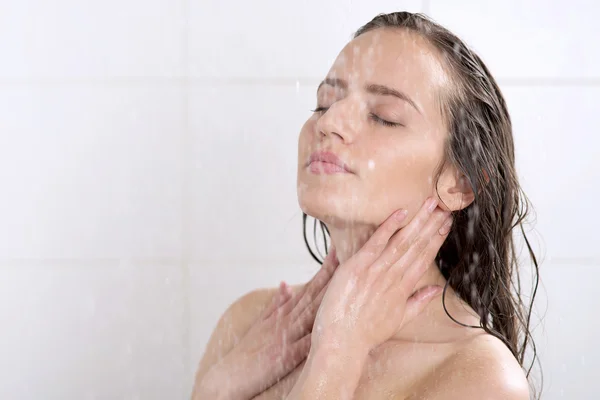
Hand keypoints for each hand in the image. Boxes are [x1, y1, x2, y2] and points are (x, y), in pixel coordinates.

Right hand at [207, 250, 339, 399]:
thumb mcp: (260, 323)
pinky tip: (329, 326)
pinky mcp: (284, 358)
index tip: (337, 254)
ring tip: (342, 283)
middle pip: (311, 296)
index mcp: (282, 314)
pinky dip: (315, 335)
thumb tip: (286, 283)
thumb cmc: (246, 352)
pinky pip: (303, 346)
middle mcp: (285, 322)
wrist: (227, 376)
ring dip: (326, 298)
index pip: (307, 289)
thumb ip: (275, 304)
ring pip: (309, 315)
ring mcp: (285, 338)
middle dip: (329, 276)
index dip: (324, 271)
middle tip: (344, 255)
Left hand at [311, 197, 452, 352]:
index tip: (447, 223)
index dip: (436, 238)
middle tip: (446, 206)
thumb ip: (417, 303)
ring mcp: (376, 272)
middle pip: (417, 246)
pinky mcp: (358, 268)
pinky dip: (388, 227)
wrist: (343, 342)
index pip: (424, 257)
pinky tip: (401, 213)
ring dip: (418, 221)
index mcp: (404, 289)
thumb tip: (434, 291)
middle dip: (432, 224)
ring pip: (402, 241)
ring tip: (431, 204)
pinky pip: (375, 243)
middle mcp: (394, 278)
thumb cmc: (366, 334)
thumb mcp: (398, 321)